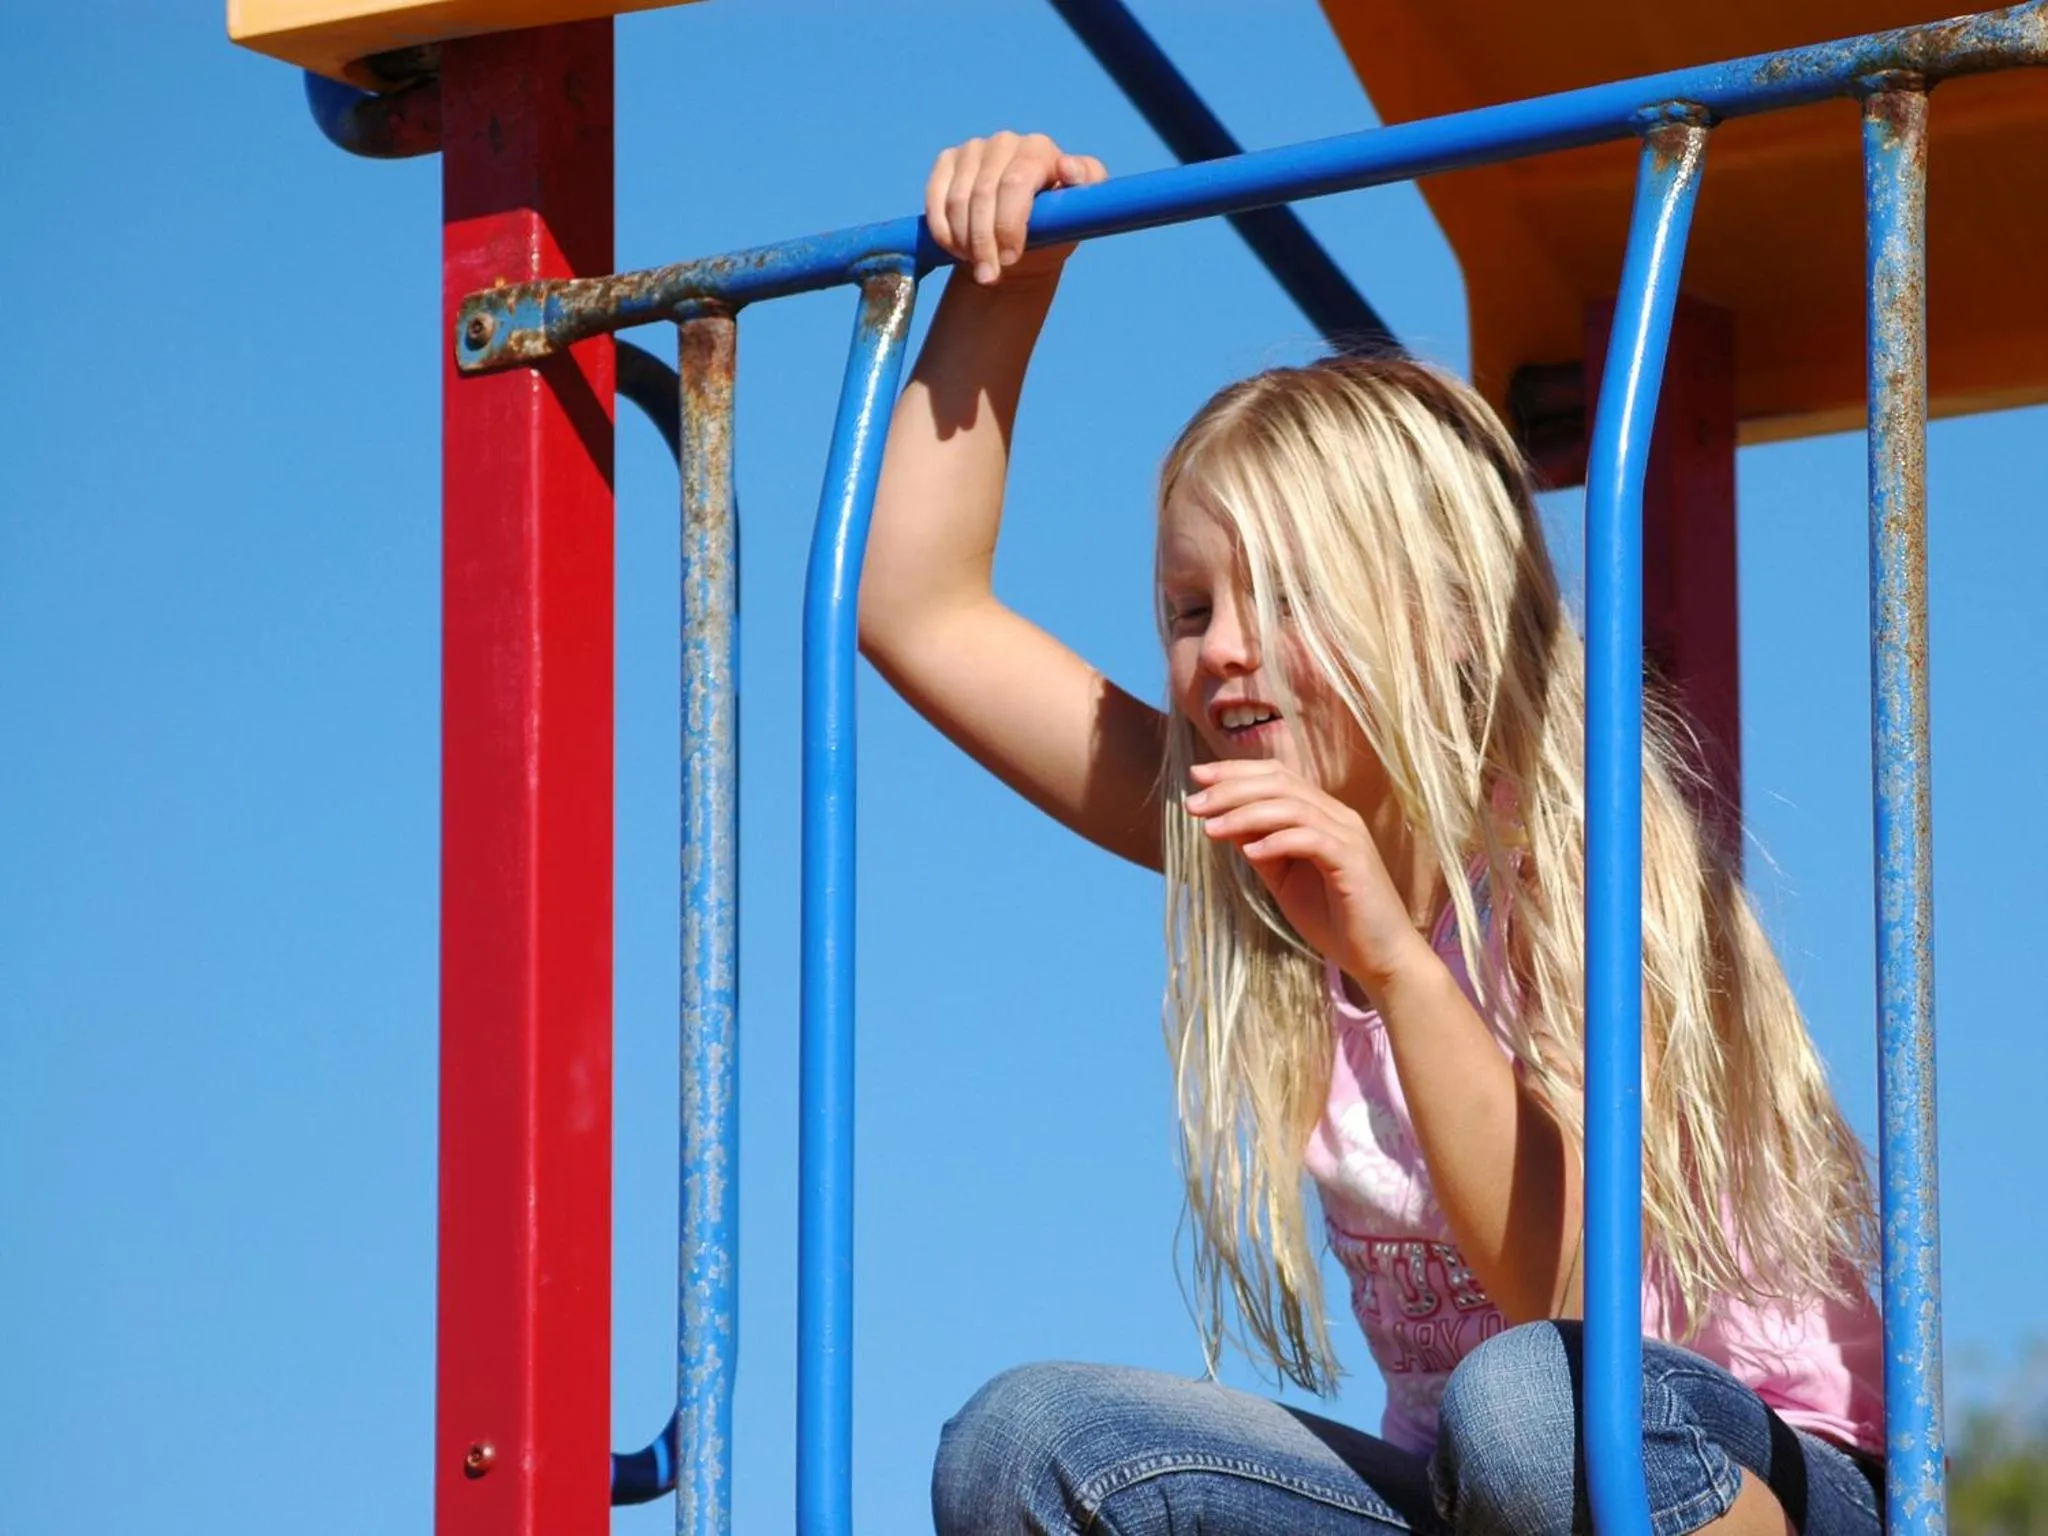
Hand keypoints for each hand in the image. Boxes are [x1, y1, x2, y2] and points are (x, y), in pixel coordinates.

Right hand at [925, 132, 1108, 288]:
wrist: (1019, 242)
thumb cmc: (1053, 229)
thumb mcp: (1079, 214)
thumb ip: (1088, 188)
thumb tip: (1068, 169)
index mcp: (1039, 150)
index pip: (1016, 182)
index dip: (1008, 224)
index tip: (1010, 259)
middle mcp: (1005, 142)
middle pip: (983, 195)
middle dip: (984, 242)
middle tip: (990, 275)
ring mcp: (973, 149)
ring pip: (957, 201)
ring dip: (964, 241)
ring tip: (978, 266)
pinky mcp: (947, 161)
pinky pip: (935, 198)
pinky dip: (943, 230)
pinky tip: (956, 250)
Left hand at [1185, 760, 1435, 996]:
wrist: (1380, 957)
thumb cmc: (1334, 918)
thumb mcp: (1284, 879)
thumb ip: (1260, 848)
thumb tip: (1222, 821)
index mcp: (1322, 814)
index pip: (1277, 776)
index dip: (1236, 772)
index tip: (1196, 778)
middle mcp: (1338, 816)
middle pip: (1280, 783)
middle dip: (1231, 789)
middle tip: (1193, 804)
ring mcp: (1348, 836)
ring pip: (1291, 807)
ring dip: (1245, 814)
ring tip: (1210, 829)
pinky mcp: (1353, 862)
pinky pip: (1311, 840)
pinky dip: (1277, 841)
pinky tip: (1249, 853)